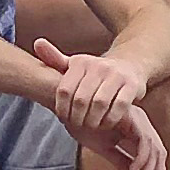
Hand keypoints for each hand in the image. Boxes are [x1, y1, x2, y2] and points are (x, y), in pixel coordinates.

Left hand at [33, 36, 148, 141]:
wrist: (129, 66)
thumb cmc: (95, 72)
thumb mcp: (75, 65)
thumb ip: (54, 59)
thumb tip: (37, 43)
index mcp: (81, 62)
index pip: (64, 90)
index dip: (62, 108)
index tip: (63, 118)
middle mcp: (99, 65)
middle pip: (81, 99)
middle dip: (77, 117)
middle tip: (76, 126)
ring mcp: (117, 75)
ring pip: (99, 103)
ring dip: (93, 120)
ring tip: (90, 126)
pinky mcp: (132, 85)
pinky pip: (119, 107)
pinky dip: (110, 119)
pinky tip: (105, 124)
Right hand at [86, 103, 166, 169]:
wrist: (69, 109)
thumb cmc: (84, 125)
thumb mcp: (105, 148)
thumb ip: (121, 160)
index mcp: (138, 129)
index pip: (155, 156)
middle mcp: (142, 123)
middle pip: (160, 154)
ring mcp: (139, 119)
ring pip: (154, 150)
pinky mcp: (132, 117)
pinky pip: (144, 142)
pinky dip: (141, 159)